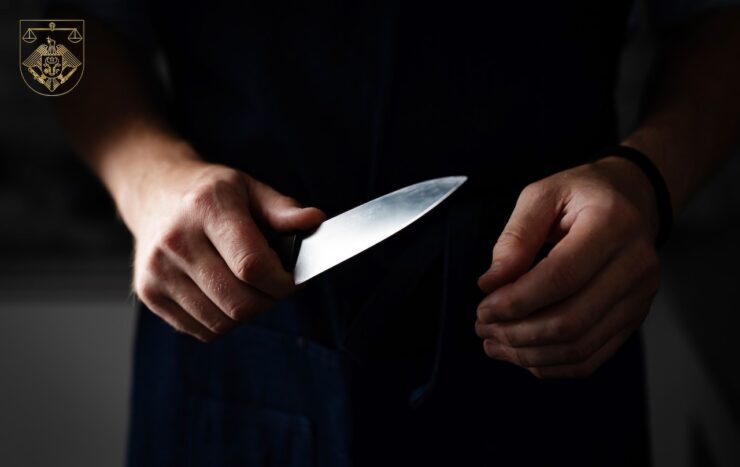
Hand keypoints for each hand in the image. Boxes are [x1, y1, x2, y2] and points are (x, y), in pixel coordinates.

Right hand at [125, 145, 324, 341]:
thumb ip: (282, 209)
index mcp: (206, 208)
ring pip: (221, 322)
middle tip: (277, 287)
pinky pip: (201, 330)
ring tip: (251, 290)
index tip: (293, 279)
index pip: (252, 265)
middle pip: (239, 301)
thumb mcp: (248, 188)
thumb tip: (314, 221)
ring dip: (247, 313)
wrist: (153, 191)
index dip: (282, 282)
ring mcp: (158, 270)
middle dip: (270, 301)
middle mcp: (176, 240)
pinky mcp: (148, 293)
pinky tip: (226, 296)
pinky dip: (223, 322)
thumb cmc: (209, 193)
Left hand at [475, 157, 660, 377]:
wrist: (632, 200)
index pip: (560, 277)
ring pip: (579, 347)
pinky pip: (591, 358)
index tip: (483, 307)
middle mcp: (635, 265)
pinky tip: (521, 354)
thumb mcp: (542, 195)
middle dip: (516, 332)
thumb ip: (515, 236)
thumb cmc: (582, 194)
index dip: (516, 300)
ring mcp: (640, 297)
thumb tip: (492, 283)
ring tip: (494, 343)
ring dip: (528, 353)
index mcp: (613, 225)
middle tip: (482, 327)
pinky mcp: (634, 319)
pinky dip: (551, 365)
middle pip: (571, 321)